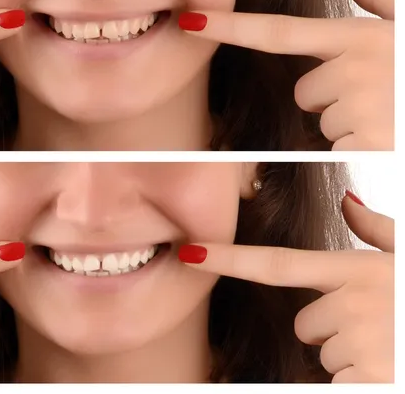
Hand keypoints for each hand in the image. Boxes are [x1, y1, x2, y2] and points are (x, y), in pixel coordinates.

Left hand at [179, 0, 393, 150]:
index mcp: (359, 36)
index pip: (279, 32)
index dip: (229, 27)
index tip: (190, 20)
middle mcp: (356, 65)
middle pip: (304, 91)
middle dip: (330, 96)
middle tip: (374, 95)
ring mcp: (361, 104)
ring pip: (320, 120)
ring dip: (347, 121)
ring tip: (386, 113)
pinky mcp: (369, 141)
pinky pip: (338, 146)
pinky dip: (359, 145)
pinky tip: (388, 134)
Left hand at [179, 193, 393, 382]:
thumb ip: (380, 232)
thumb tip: (349, 199)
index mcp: (357, 269)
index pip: (277, 263)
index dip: (229, 259)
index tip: (190, 252)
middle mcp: (352, 302)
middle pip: (305, 322)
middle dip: (331, 327)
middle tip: (376, 327)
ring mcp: (360, 341)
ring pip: (323, 354)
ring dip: (350, 355)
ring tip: (389, 346)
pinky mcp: (369, 377)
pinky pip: (338, 381)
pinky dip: (360, 378)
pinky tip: (386, 366)